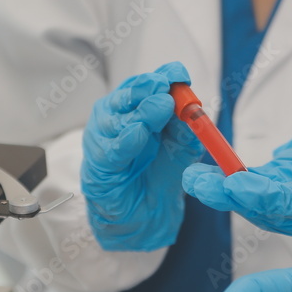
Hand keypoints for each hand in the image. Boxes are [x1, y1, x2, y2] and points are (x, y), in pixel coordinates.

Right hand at [81, 61, 203, 251]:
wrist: (146, 216)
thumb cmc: (160, 175)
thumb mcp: (182, 147)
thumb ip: (186, 128)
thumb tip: (193, 108)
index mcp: (135, 108)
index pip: (145, 85)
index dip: (162, 77)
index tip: (179, 75)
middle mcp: (115, 118)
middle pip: (128, 97)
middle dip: (147, 90)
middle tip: (165, 86)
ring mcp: (102, 141)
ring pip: (117, 120)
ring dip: (140, 112)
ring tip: (161, 106)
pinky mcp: (98, 167)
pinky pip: (112, 151)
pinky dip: (126, 140)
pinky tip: (139, 133)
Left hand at [182, 126, 291, 236]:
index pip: (285, 201)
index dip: (260, 193)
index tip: (235, 181)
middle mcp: (290, 212)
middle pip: (256, 206)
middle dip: (226, 194)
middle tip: (199, 183)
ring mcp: (273, 206)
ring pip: (242, 202)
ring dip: (215, 191)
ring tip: (192, 178)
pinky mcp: (261, 194)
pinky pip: (237, 190)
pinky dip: (217, 183)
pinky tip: (197, 175)